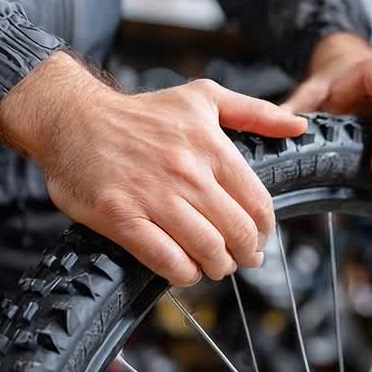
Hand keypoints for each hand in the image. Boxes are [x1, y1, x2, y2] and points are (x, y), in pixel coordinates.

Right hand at [0, 52, 307, 285]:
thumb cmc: (141, 112)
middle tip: (241, 259)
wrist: (72, 118)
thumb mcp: (202, 97)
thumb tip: (299, 125)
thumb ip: (254, 112)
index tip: (260, 238)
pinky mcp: (121, 217)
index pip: (257, 203)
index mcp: (210, 147)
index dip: (264, 230)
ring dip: (216, 266)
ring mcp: (153, 196)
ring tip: (214, 265)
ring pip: (206, 250)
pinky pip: (166, 260)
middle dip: (245, 254)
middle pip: (236, 232)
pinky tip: (185, 271)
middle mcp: (186, 172)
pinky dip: (183, 274)